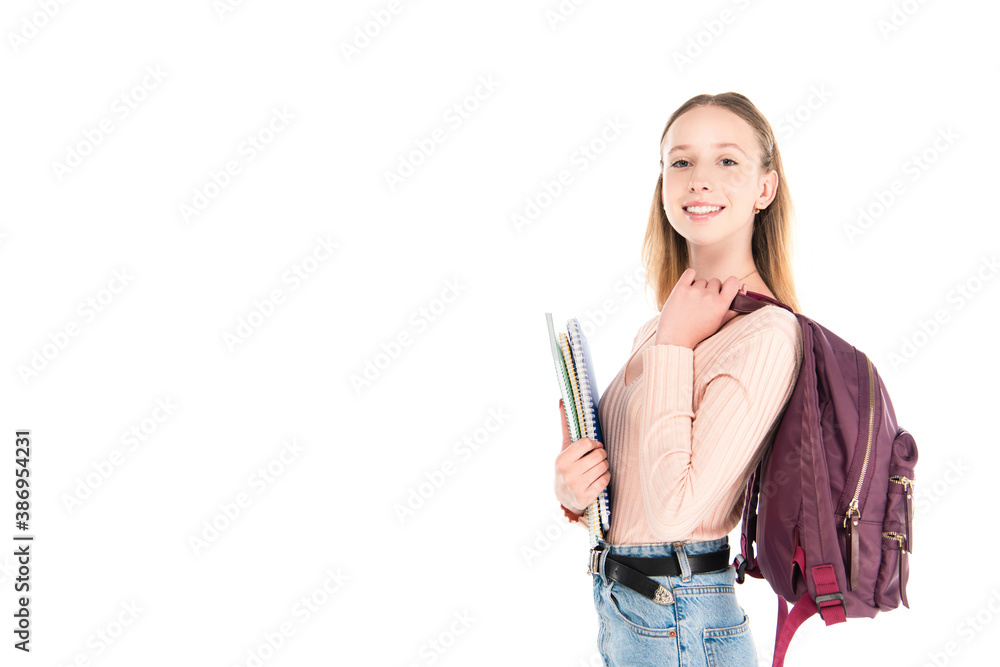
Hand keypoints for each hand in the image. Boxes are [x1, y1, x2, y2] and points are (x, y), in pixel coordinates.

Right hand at [554, 398, 608, 512]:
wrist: (564, 497)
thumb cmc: (566, 467)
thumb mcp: (564, 448)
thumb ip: (565, 426)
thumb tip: (561, 400)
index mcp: (562, 459)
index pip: (587, 443)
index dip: (593, 444)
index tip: (593, 446)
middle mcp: (568, 473)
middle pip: (598, 455)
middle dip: (601, 455)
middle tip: (596, 458)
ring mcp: (577, 486)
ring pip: (603, 467)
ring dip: (604, 466)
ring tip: (596, 468)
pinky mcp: (586, 497)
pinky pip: (605, 480)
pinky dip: (605, 477)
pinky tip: (598, 478)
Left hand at [654, 268, 746, 347]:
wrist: (675, 339)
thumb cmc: (698, 332)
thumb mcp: (719, 323)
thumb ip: (733, 307)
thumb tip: (744, 288)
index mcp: (721, 305)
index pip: (733, 281)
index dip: (729, 285)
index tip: (723, 291)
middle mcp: (709, 296)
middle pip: (715, 281)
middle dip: (711, 290)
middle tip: (703, 304)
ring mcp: (694, 291)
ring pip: (701, 280)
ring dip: (698, 288)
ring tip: (692, 303)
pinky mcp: (680, 289)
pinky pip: (689, 273)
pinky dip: (690, 277)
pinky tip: (688, 287)